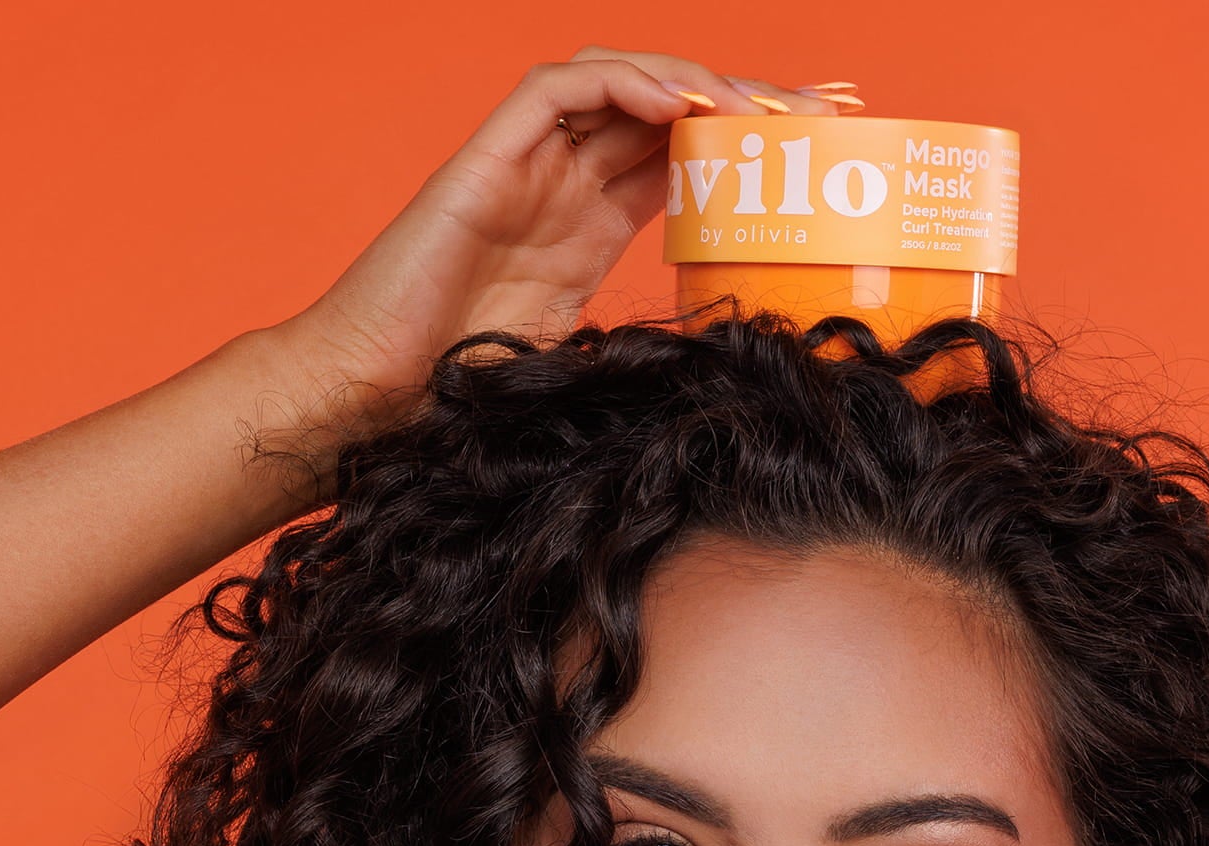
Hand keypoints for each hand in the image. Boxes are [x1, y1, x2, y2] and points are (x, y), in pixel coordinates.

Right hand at [265, 49, 857, 430]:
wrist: (376, 400)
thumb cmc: (464, 394)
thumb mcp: (584, 367)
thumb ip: (640, 351)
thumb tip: (724, 384)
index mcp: (592, 227)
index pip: (686, 159)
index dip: (754, 146)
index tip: (829, 146)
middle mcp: (565, 182)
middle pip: (670, 111)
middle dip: (753, 100)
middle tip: (832, 105)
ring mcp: (527, 165)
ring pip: (624, 84)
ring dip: (699, 83)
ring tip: (761, 110)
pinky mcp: (487, 158)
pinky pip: (559, 88)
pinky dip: (623, 82)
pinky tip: (679, 102)